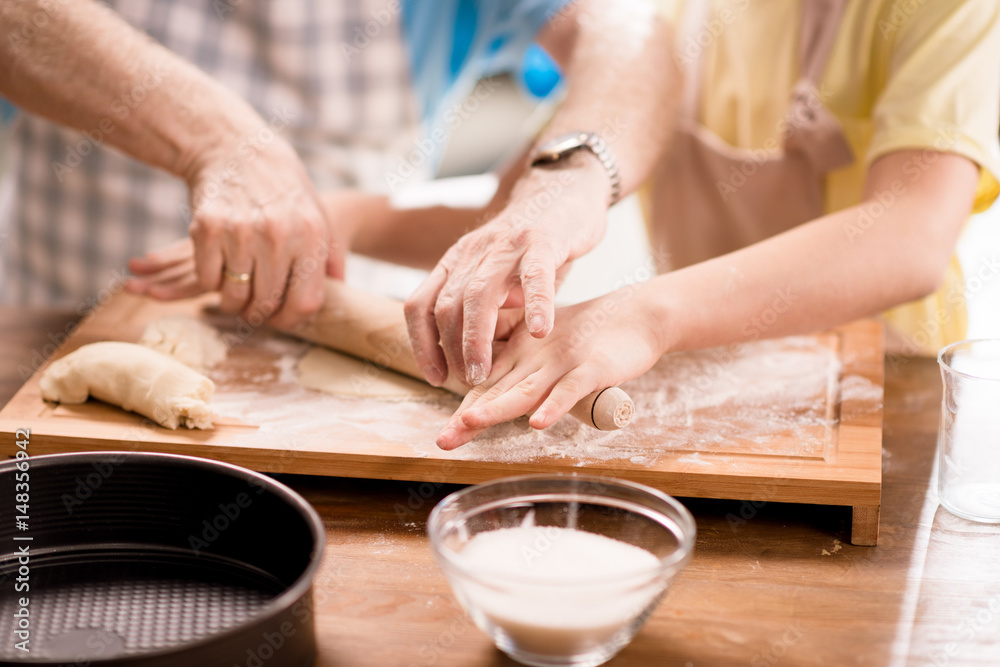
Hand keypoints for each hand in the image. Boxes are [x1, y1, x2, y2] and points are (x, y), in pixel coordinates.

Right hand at [125, 190, 385, 301]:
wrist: (237, 149)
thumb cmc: (282, 189)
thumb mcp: (318, 214)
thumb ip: (330, 254)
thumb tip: (339, 288)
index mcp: (311, 235)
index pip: (304, 302)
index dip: (290, 320)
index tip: (280, 318)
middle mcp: (278, 235)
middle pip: (266, 305)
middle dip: (258, 313)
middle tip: (253, 306)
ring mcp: (241, 232)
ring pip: (233, 297)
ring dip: (232, 301)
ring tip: (237, 288)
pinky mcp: (208, 227)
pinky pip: (207, 279)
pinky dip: (210, 280)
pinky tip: (219, 265)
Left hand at [405, 155, 609, 388]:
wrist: (564, 191)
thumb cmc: (531, 249)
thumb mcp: (496, 279)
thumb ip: (485, 314)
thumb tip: (473, 363)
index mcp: (454, 263)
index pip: (419, 306)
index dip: (421, 345)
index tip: (435, 377)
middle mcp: (472, 253)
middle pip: (446, 306)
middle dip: (451, 351)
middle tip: (468, 383)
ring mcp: (505, 244)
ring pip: (480, 295)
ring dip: (477, 339)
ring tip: (485, 372)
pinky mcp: (543, 240)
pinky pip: (535, 275)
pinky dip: (536, 305)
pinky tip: (539, 332)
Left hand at [435, 283, 667, 449]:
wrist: (639, 313)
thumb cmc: (592, 336)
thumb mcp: (551, 355)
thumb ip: (527, 375)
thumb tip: (506, 405)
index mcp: (522, 354)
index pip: (488, 385)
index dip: (465, 410)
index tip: (444, 437)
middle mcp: (536, 357)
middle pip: (498, 390)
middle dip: (469, 416)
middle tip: (443, 440)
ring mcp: (564, 362)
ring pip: (526, 389)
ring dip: (498, 408)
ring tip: (471, 424)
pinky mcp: (594, 367)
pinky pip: (571, 389)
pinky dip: (554, 406)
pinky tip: (537, 423)